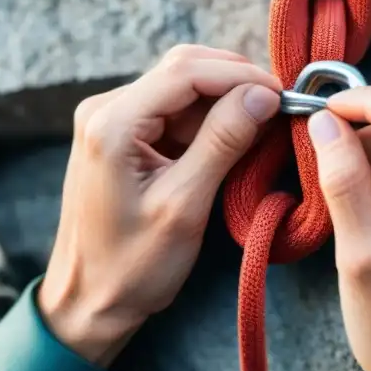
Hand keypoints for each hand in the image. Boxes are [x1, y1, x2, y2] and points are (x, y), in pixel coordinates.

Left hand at [38, 45, 281, 366]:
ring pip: (181, 87)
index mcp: (112, 123)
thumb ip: (223, 142)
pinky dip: (206, 120)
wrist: (87, 302)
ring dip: (224, 101)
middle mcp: (104, 109)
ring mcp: (109, 119)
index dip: (241, 76)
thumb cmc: (131, 266)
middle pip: (183, 68)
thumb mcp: (185, 205)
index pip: (186, 71)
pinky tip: (233, 139)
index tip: (283, 96)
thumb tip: (263, 96)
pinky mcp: (120, 134)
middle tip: (279, 108)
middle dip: (235, 83)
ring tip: (262, 127)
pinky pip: (171, 111)